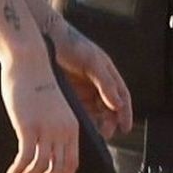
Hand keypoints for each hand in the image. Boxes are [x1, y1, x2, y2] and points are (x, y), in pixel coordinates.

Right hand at [0, 47, 80, 172]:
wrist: (29, 62)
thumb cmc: (36, 84)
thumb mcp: (52, 109)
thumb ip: (52, 128)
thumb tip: (43, 148)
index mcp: (71, 127)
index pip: (71, 163)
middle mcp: (62, 131)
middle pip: (58, 170)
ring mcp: (47, 129)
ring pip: (41, 167)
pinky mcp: (29, 126)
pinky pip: (25, 157)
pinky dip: (18, 171)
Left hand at [52, 23, 133, 139]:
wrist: (47, 38)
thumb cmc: (72, 45)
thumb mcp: (92, 62)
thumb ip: (106, 83)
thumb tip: (118, 104)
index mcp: (109, 75)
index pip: (122, 97)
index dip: (125, 113)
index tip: (125, 128)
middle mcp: (99, 85)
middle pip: (109, 109)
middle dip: (110, 122)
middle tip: (106, 134)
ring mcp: (84, 91)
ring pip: (95, 113)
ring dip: (96, 124)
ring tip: (93, 133)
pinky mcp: (70, 95)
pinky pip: (79, 111)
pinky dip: (81, 120)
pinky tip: (78, 127)